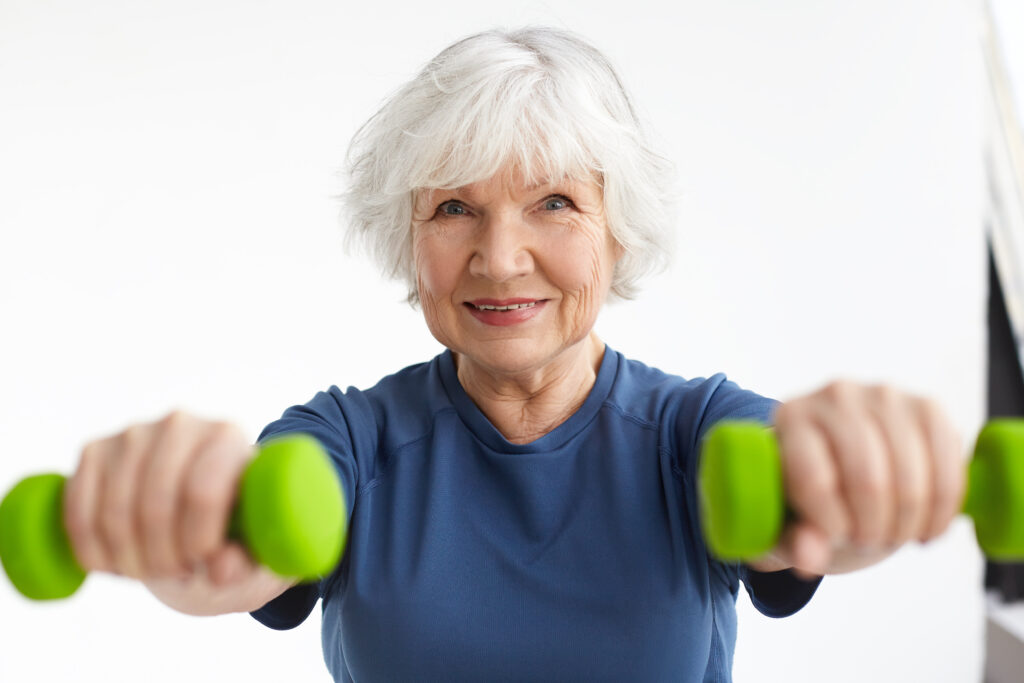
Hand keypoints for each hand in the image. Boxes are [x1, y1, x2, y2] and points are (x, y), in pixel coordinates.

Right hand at [63, 411, 294, 612]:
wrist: (200, 500)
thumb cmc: (234, 524)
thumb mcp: (253, 546)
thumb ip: (245, 560)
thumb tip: (221, 569)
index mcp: (228, 438)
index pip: (203, 493)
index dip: (197, 541)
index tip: (202, 563)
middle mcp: (181, 424)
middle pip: (156, 506)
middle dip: (163, 558)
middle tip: (177, 573)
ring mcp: (133, 434)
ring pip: (115, 513)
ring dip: (130, 560)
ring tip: (153, 570)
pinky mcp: (95, 450)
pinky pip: (80, 513)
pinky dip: (94, 552)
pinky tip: (117, 564)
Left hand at [751, 381, 964, 577]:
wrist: (842, 464)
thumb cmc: (808, 498)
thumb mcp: (790, 524)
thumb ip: (795, 542)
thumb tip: (810, 559)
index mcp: (791, 418)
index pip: (815, 479)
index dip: (831, 524)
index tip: (835, 541)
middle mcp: (835, 395)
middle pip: (868, 479)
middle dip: (872, 529)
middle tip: (866, 544)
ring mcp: (884, 395)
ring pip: (910, 477)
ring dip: (906, 523)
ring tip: (891, 536)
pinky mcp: (927, 407)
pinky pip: (948, 467)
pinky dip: (941, 510)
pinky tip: (925, 530)